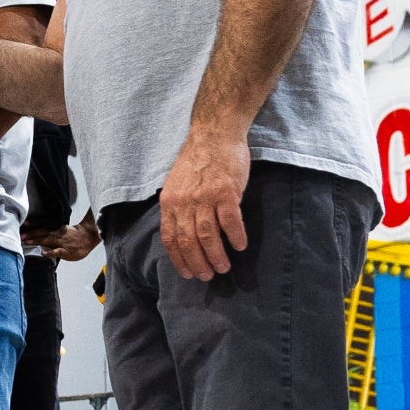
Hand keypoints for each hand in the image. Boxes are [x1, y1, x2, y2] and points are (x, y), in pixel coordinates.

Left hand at [24, 217, 100, 260]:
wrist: (88, 237)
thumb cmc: (74, 236)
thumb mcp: (62, 233)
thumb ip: (51, 236)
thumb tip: (40, 240)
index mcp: (55, 230)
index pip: (42, 227)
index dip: (33, 227)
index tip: (24, 225)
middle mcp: (56, 234)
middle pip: (42, 233)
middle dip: (31, 234)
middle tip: (21, 235)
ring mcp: (60, 242)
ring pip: (47, 240)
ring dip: (36, 240)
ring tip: (27, 241)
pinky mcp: (65, 251)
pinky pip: (56, 251)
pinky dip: (50, 252)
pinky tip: (43, 253)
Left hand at [160, 130, 250, 279]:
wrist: (214, 134)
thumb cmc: (198, 160)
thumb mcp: (176, 185)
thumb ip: (178, 208)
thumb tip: (183, 236)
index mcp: (169, 202)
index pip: (170, 238)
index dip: (179, 259)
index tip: (187, 274)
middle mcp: (184, 202)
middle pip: (189, 241)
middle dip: (198, 263)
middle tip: (208, 276)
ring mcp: (205, 197)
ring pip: (208, 236)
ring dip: (217, 255)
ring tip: (224, 267)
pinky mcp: (226, 191)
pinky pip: (231, 221)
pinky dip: (236, 237)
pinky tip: (240, 246)